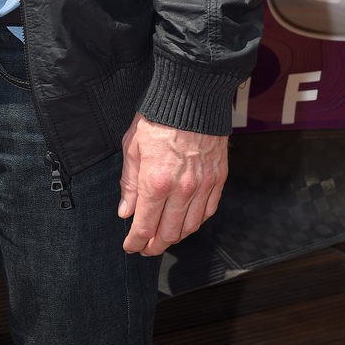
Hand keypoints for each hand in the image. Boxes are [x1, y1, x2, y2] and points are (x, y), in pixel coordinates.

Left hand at [119, 114, 227, 256]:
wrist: (191, 97)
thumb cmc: (158, 118)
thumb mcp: (132, 147)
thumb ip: (129, 183)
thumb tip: (126, 211)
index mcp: (156, 182)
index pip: (145, 226)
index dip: (136, 242)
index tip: (130, 247)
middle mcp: (182, 190)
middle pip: (169, 233)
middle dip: (154, 245)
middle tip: (145, 248)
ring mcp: (203, 186)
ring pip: (191, 226)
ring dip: (176, 237)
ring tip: (164, 237)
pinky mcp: (218, 179)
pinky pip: (208, 211)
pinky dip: (196, 222)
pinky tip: (187, 221)